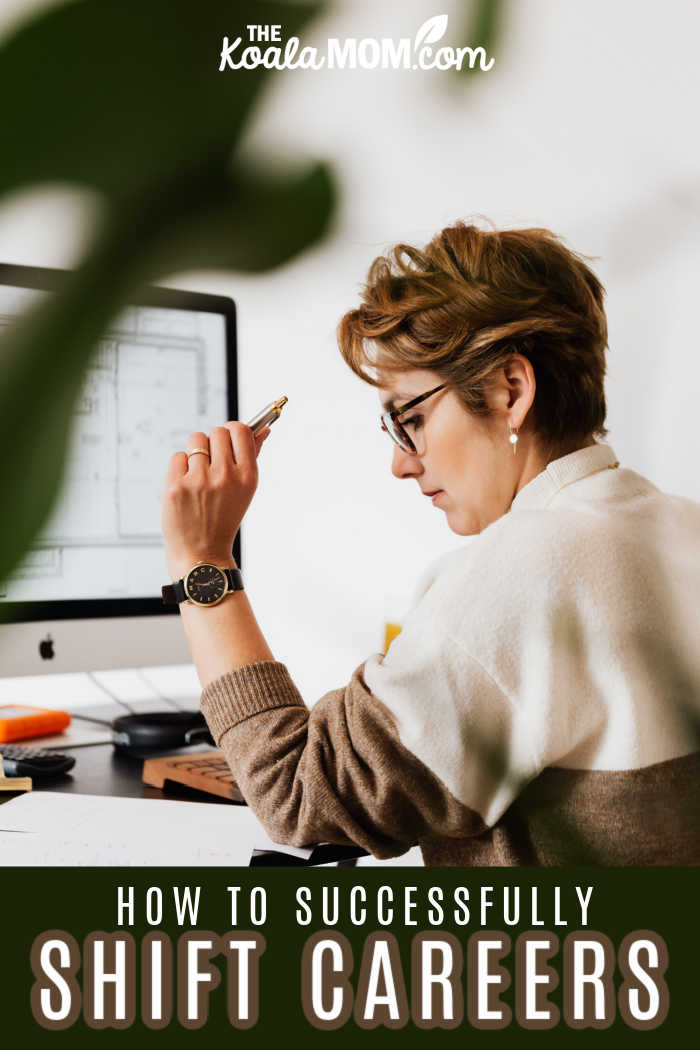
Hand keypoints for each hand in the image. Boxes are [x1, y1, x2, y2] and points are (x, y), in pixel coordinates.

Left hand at [161, 422, 268, 579]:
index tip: (228, 437)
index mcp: (247, 477)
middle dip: (213, 441)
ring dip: (196, 453)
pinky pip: (178, 456)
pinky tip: (186, 485)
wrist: (201, 554)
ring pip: (195, 440)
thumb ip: (252, 457)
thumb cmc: (223, 520)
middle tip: (212, 461)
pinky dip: (180, 467)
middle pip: (217, 431)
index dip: (232, 430)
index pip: (240, 431)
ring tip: (198, 475)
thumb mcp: (244, 491)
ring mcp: (199, 481)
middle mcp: (225, 476)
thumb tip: (263, 430)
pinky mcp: (176, 486)